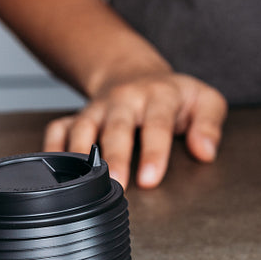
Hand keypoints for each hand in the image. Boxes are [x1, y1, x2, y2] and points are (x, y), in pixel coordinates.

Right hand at [44, 70, 225, 189]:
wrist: (136, 74)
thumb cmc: (174, 95)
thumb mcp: (204, 101)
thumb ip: (209, 124)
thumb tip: (206, 152)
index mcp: (159, 95)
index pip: (158, 123)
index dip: (154, 152)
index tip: (151, 178)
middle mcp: (125, 100)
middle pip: (117, 128)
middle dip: (116, 157)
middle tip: (118, 185)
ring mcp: (98, 108)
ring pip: (83, 129)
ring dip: (80, 156)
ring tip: (82, 185)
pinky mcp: (76, 117)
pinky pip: (56, 130)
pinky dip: (50, 148)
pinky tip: (52, 171)